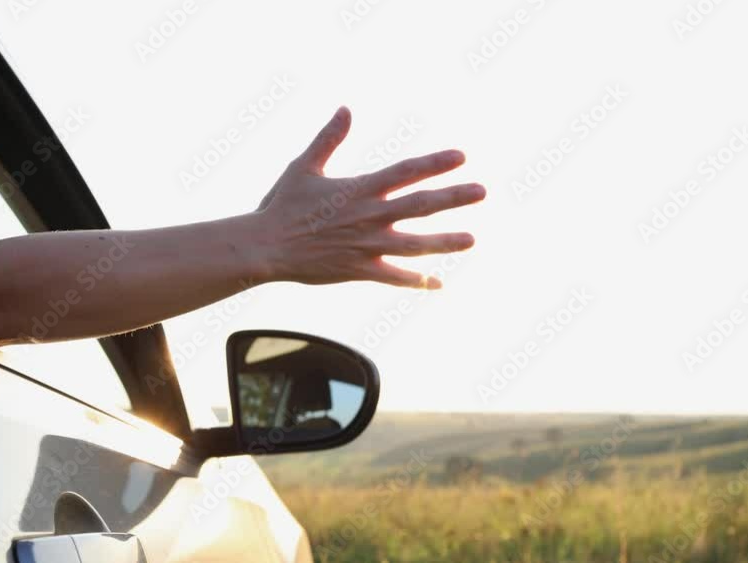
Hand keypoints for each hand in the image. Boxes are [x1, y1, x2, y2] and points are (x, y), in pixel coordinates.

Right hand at [252, 106, 484, 288]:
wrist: (266, 246)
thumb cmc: (282, 205)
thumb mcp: (304, 166)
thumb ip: (328, 138)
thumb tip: (346, 109)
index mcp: (359, 189)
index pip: (405, 171)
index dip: (435, 162)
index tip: (461, 156)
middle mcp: (369, 216)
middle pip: (420, 205)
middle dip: (453, 198)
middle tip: (482, 191)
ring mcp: (366, 245)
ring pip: (415, 244)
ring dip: (445, 242)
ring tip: (472, 240)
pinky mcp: (358, 270)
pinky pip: (393, 277)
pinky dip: (416, 280)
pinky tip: (437, 283)